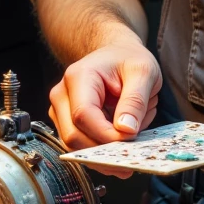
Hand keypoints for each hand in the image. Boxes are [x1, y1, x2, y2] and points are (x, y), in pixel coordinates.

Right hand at [48, 36, 161, 172]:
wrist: (118, 54)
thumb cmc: (129, 59)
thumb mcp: (143, 72)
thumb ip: (135, 100)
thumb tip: (126, 130)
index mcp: (78, 77)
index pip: (83, 115)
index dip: (106, 134)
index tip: (131, 138)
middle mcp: (62, 94)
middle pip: (73, 136)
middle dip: (105, 148)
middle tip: (132, 145)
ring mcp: (60, 110)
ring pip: (76, 145)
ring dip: (104, 149)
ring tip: (129, 134)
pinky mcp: (66, 122)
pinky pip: (81, 145)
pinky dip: (102, 148)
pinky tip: (119, 137)